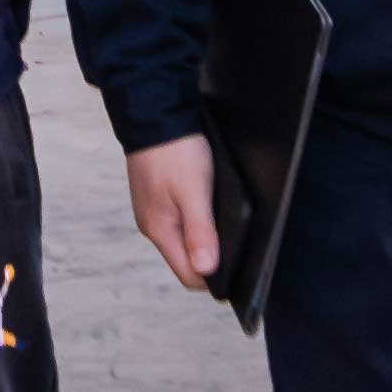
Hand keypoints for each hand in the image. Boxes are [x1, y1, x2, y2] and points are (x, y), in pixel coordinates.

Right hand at [125, 135, 227, 294]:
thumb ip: (199, 232)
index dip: (214, 277)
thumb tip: (206, 270)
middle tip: (235, 241)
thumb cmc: (174, 152)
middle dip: (210, 258)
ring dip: (203, 239)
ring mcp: (153, 212)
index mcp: (160, 231)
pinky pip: (178, 222)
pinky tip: (207, 206)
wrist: (154, 114)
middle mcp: (153, 227)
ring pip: (183, 241)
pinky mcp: (157, 198)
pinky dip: (195, 222)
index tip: (237, 268)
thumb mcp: (194, 192)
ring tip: (223, 222)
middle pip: (186, 261)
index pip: (189, 275)